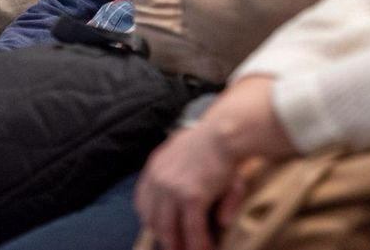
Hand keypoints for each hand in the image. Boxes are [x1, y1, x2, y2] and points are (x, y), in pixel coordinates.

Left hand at [136, 76, 293, 249]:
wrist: (227, 130)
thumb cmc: (214, 143)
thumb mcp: (195, 161)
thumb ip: (191, 187)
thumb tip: (209, 215)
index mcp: (155, 167)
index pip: (143, 203)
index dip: (152, 222)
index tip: (162, 233)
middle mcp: (158, 179)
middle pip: (153, 220)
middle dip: (165, 239)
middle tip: (177, 249)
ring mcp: (173, 189)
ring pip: (169, 230)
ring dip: (179, 247)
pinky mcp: (191, 196)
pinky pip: (192, 229)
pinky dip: (198, 244)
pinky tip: (205, 249)